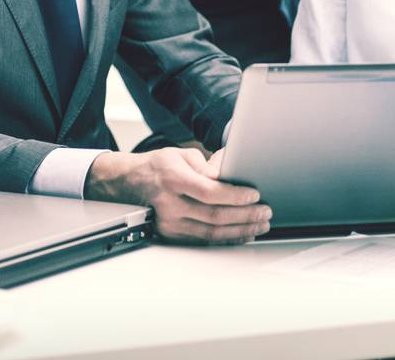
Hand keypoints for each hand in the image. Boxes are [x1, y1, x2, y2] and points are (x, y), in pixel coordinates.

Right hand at [85, 148, 270, 243]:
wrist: (129, 183)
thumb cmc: (157, 166)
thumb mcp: (181, 154)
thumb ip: (208, 165)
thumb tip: (231, 175)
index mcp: (173, 180)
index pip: (209, 192)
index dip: (235, 196)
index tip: (255, 195)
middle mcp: (170, 205)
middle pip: (214, 216)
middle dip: (245, 216)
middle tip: (265, 212)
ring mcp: (170, 224)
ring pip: (211, 233)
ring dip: (240, 231)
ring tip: (260, 225)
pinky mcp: (172, 235)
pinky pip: (204, 241)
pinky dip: (226, 239)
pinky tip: (242, 234)